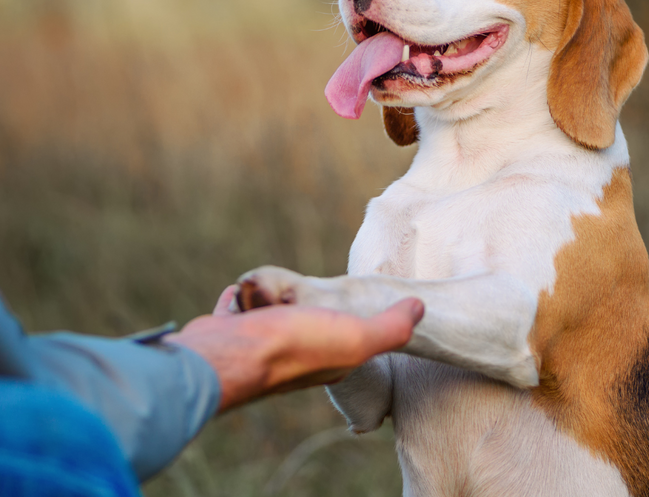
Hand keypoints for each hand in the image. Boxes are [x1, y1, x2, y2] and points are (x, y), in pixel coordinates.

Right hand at [165, 285, 422, 412]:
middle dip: (305, 307)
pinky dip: (239, 300)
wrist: (228, 355)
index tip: (356, 302)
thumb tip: (421, 308)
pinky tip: (239, 291)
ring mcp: (257, 345)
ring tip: (272, 288)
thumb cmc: (294, 346)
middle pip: (304, 324)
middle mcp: (293, 358)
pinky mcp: (228, 333)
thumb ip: (391, 328)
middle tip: (306, 291)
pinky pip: (235, 311)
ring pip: (269, 316)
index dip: (353, 321)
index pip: (348, 338)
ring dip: (270, 299)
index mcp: (328, 361)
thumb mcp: (356, 337)